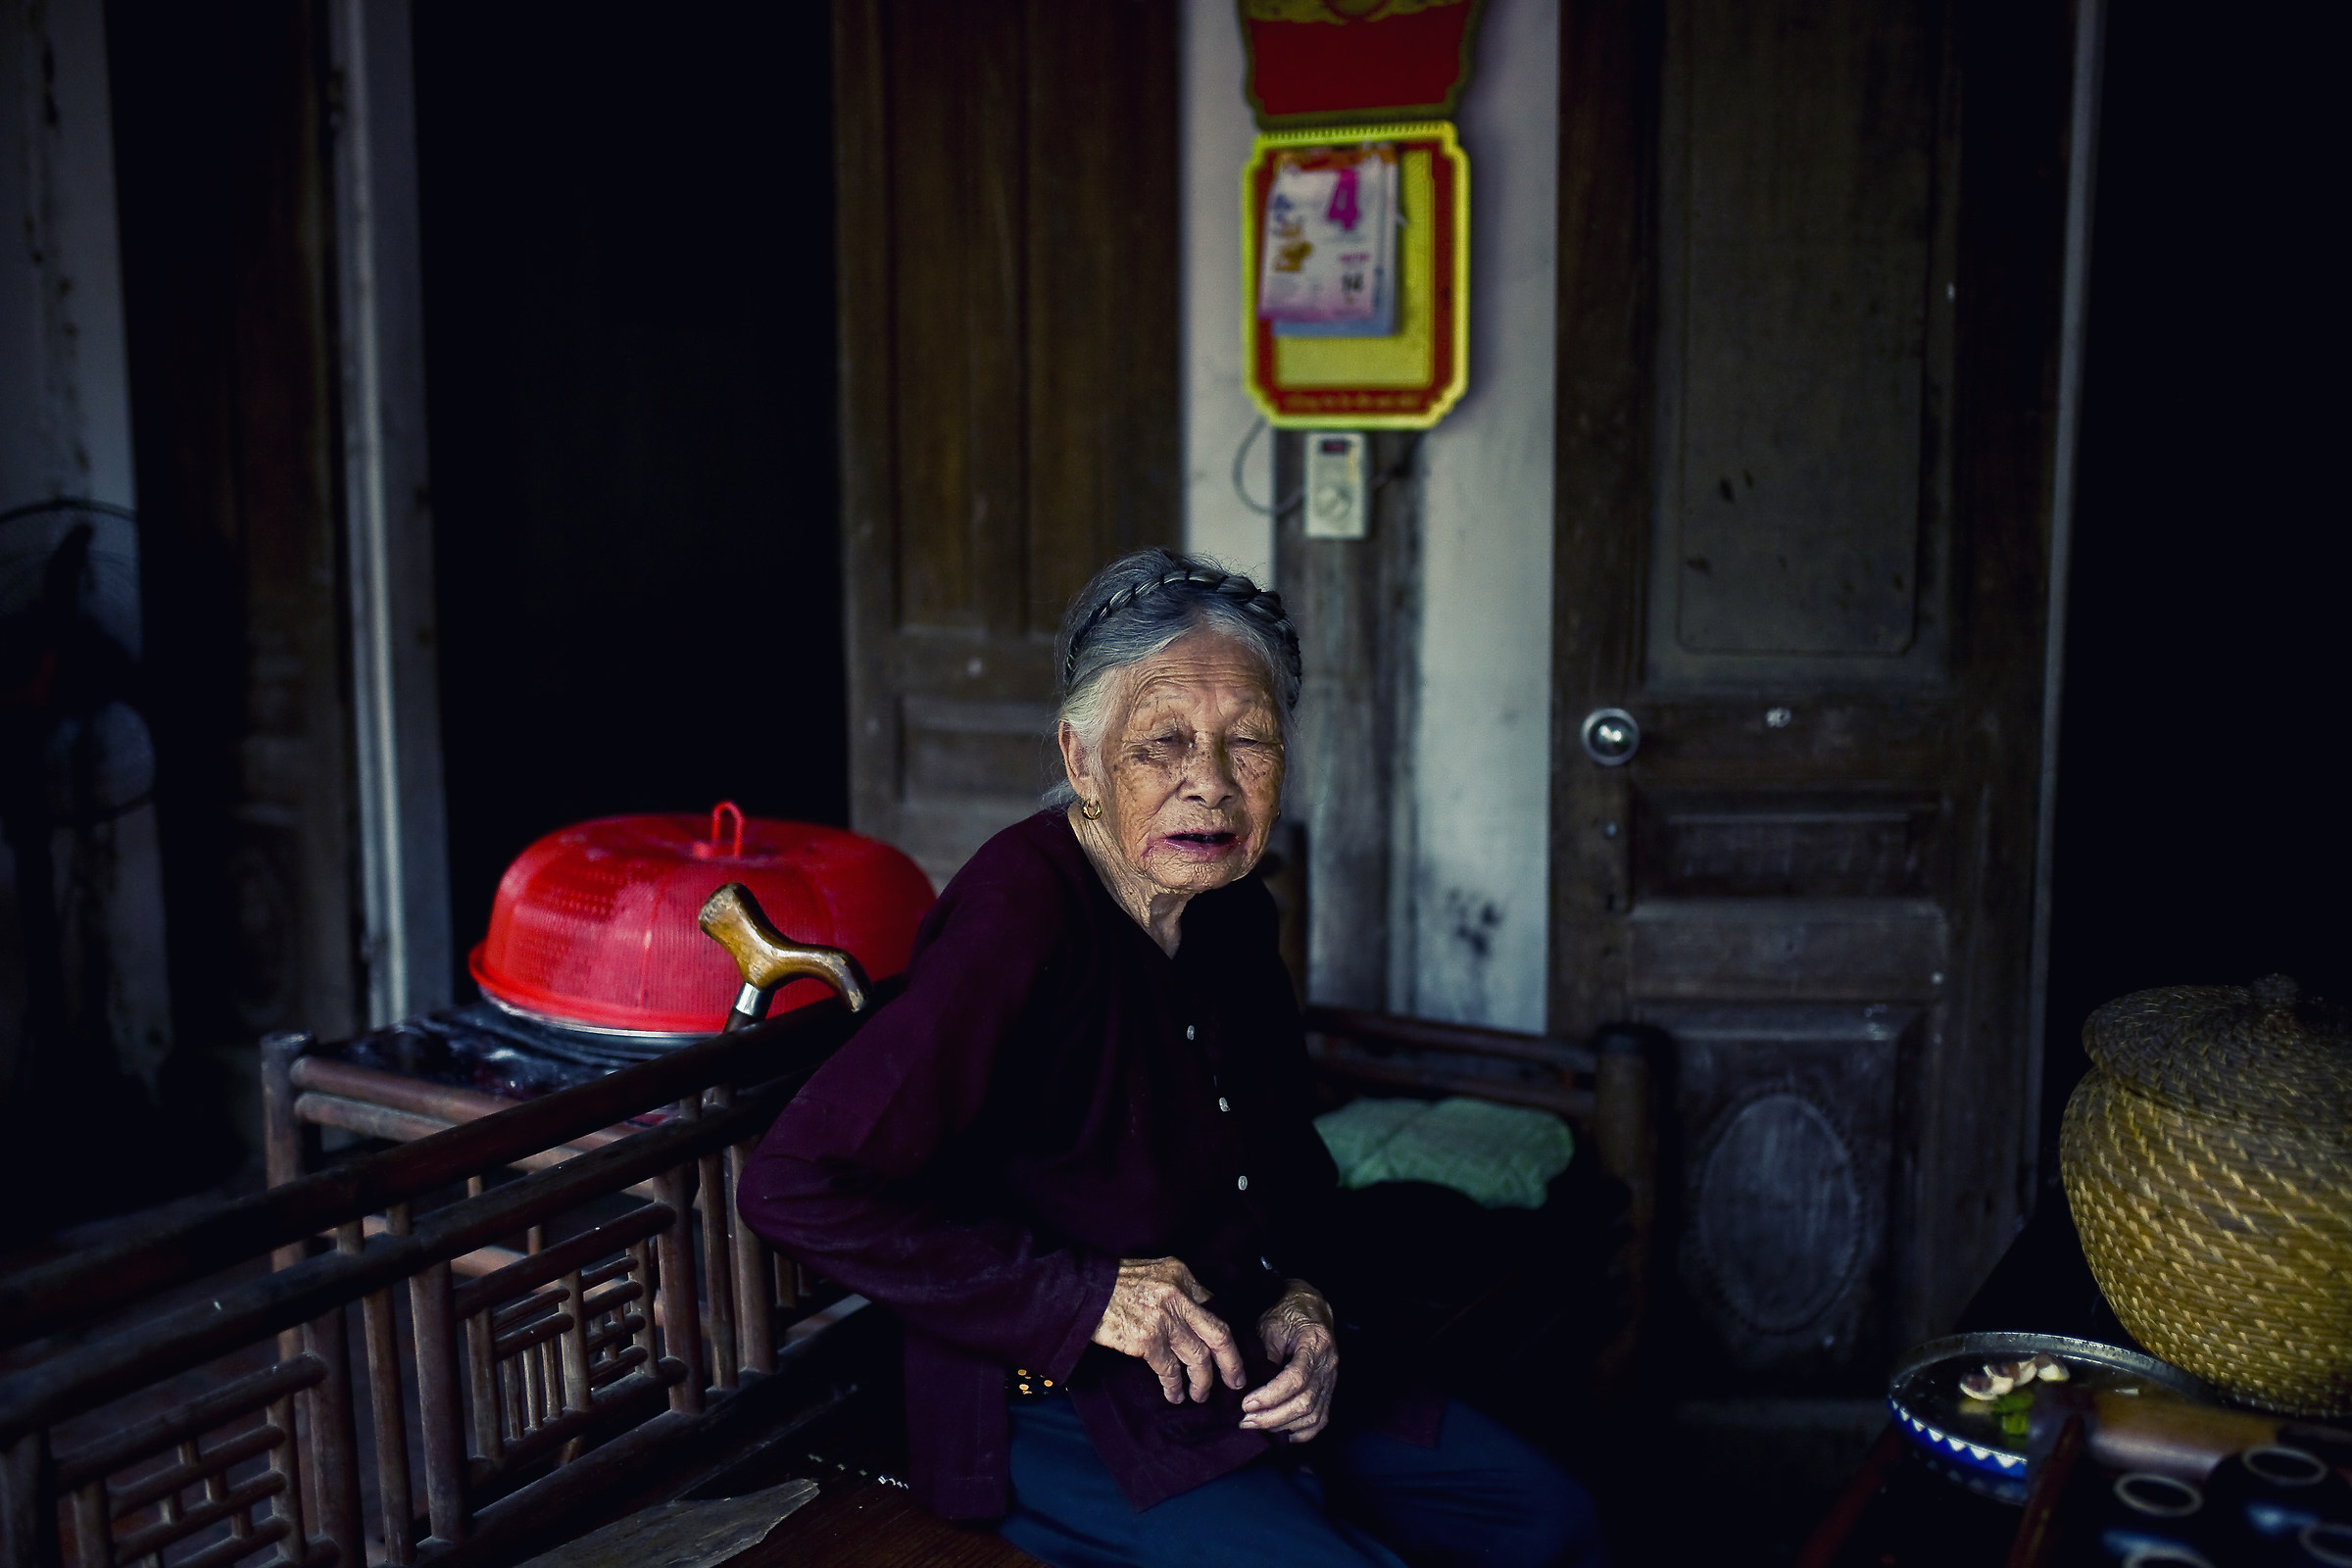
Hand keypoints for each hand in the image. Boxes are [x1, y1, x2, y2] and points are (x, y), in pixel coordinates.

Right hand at [1091, 1257, 1245, 1404]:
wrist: (1082, 1290)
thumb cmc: (1113, 1283)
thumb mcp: (1152, 1272)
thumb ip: (1176, 1289)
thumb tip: (1196, 1316)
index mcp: (1181, 1275)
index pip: (1213, 1307)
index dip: (1222, 1335)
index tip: (1226, 1351)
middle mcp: (1178, 1295)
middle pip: (1219, 1334)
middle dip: (1231, 1362)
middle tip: (1235, 1381)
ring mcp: (1164, 1319)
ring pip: (1198, 1358)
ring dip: (1202, 1382)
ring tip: (1200, 1394)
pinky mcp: (1147, 1340)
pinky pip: (1170, 1370)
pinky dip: (1174, 1386)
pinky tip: (1175, 1394)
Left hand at [1242, 1280, 1337, 1441]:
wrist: (1309, 1306)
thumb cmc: (1287, 1313)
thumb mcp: (1270, 1325)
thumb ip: (1264, 1354)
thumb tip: (1250, 1386)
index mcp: (1316, 1344)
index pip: (1297, 1379)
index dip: (1271, 1396)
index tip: (1247, 1403)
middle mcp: (1328, 1365)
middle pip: (1305, 1403)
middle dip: (1272, 1417)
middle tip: (1245, 1420)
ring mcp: (1331, 1380)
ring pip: (1313, 1416)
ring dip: (1283, 1426)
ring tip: (1256, 1425)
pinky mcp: (1328, 1390)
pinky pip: (1321, 1419)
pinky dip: (1302, 1432)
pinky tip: (1282, 1433)